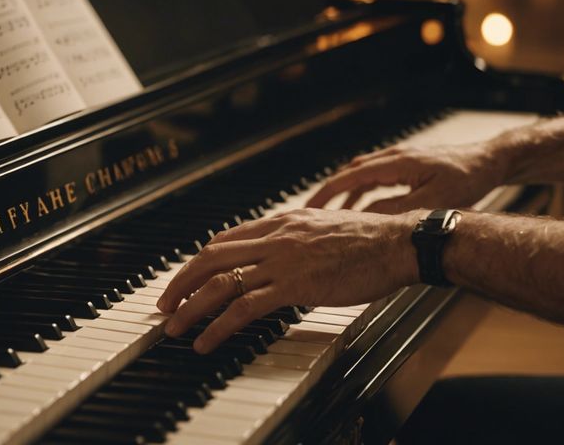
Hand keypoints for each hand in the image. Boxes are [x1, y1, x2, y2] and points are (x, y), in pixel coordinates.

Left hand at [156, 208, 423, 352]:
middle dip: (181, 283)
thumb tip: (277, 257)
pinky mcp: (295, 285)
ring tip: (174, 327)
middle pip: (212, 258)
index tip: (185, 279)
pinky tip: (206, 340)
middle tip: (165, 305)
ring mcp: (283, 261)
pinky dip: (219, 325)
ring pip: (221, 282)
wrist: (398, 243)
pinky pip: (245, 307)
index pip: (225, 240)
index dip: (198, 261)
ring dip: (191, 306)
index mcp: (281, 223)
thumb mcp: (323, 230)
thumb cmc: (370, 241)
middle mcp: (275, 237)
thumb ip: (295, 241)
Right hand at [305, 142, 506, 213]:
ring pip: (360, 174)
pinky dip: (360, 191)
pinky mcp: (406, 166)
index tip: (311, 207)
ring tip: (328, 213)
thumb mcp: (432, 201)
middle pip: (349, 173)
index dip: (327, 192)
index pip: (351, 177)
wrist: (490, 162)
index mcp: (397, 163)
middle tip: (310, 211)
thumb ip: (398, 210)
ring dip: (343, 192)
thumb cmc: (468, 179)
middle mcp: (394, 157)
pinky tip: (357, 207)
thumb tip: (367, 219)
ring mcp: (400, 160)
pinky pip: (374, 177)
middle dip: (328, 192)